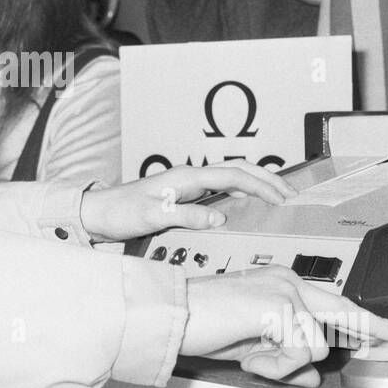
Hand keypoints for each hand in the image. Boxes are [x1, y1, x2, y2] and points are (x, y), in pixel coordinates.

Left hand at [80, 162, 292, 243]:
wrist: (98, 214)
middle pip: (237, 170)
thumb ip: (187, 216)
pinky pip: (219, 188)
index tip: (281, 197)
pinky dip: (240, 190)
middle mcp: (189, 177)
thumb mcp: (153, 217)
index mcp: (186, 177)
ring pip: (230, 176)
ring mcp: (186, 184)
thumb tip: (220, 217)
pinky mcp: (183, 194)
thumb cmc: (120, 212)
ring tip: (277, 194)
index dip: (260, 185)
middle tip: (290, 193)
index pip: (232, 176)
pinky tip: (247, 201)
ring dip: (256, 182)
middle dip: (266, 179)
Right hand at [183, 267, 387, 387]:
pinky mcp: (278, 306)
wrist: (173, 315)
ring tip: (253, 358)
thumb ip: (284, 359)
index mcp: (282, 284)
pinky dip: (275, 364)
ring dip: (285, 363)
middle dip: (376, 328)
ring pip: (316, 344)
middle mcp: (288, 281)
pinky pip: (298, 351)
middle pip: (345, 310)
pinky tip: (250, 356)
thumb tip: (313, 379)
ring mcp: (284, 290)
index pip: (334, 303)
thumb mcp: (251, 349)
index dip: (366, 321)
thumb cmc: (204, 325)